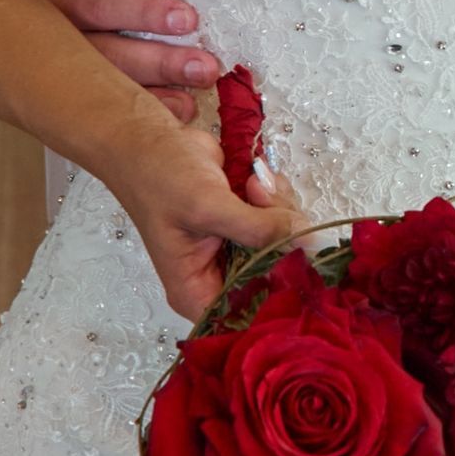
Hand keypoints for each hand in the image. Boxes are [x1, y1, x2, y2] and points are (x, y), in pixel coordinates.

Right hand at [47, 0, 220, 122]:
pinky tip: (187, 108)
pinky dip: (161, 112)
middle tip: (205, 62)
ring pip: (116, 87)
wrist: (111, 30)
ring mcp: (80, 78)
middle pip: (108, 53)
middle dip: (160, 59)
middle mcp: (68, 41)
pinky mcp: (100, 107)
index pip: (96, 2)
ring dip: (164, 85)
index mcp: (71, 0)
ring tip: (204, 80)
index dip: (138, 9)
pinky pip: (126, 117)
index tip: (187, 18)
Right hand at [106, 104, 303, 321]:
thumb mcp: (205, 204)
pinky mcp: (248, 228)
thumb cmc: (158, 176)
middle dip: (282, 239)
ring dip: (280, 211)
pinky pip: (283, 224)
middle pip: (277, 282)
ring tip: (252, 185)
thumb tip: (307, 241)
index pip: (251, 319)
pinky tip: (256, 180)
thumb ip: (257, 228)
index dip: (282, 297)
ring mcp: (238, 254)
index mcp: (198, 294)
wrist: (147, 137)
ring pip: (286, 249)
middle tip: (262, 198)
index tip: (302, 262)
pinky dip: (278, 199)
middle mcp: (220, 281)